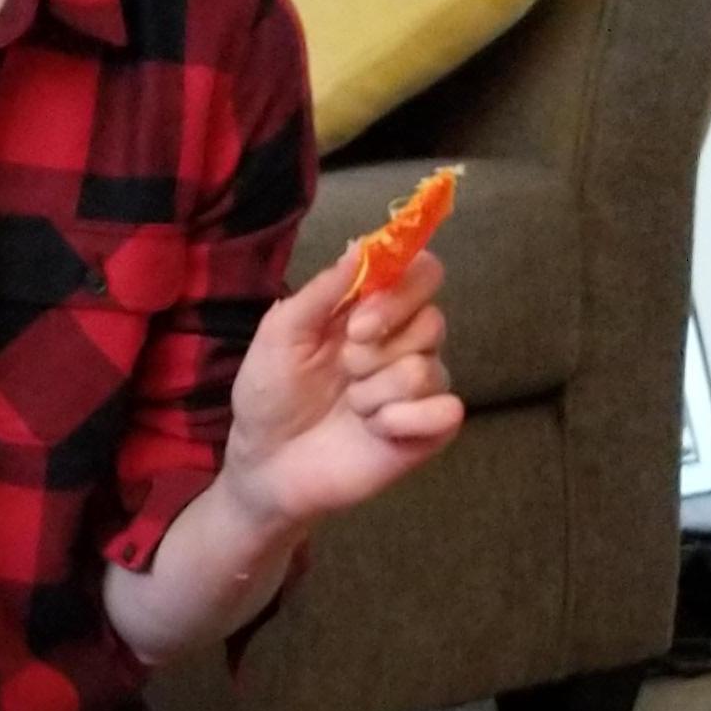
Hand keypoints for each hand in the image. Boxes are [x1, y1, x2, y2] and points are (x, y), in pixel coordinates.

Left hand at [220, 243, 463, 530]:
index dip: (401, 289)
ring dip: (375, 392)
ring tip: (349, 408)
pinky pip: (446, 411)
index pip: (423, 274)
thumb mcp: (281, 333)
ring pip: (427, 369)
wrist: (265, 464)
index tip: (358, 321)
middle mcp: (404, 343)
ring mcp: (419, 388)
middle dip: (379, 348)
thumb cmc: (270, 395)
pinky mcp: (428, 430)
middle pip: (433, 320)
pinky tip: (374, 431)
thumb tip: (361, 246)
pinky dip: (402, 421)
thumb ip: (323, 290)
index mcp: (372, 311)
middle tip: (344, 369)